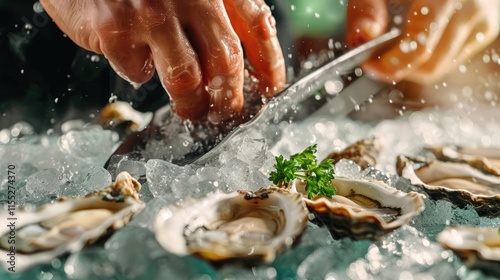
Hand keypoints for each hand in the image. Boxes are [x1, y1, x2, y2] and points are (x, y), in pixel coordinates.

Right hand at [40, 0, 285, 123]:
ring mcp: (152, 10)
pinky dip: (138, 74)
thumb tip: (235, 61)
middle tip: (226, 113)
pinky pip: (137, 71)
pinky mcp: (116, 27)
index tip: (270, 88)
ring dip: (190, 103)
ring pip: (186, 78)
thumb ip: (213, 13)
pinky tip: (134, 61)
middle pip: (226, 60)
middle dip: (230, 98)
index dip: (269, 63)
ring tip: (189, 110)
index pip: (257, 25)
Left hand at [346, 0, 498, 84]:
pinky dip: (428, 60)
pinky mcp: (484, 29)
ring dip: (412, 68)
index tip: (370, 65)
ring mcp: (481, 21)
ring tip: (392, 53)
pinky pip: (451, 59)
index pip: (420, 46)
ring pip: (441, 67)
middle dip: (399, 69)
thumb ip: (367, 10)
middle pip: (431, 65)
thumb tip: (363, 38)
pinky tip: (413, 44)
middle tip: (375, 63)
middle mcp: (470, 9)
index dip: (391, 64)